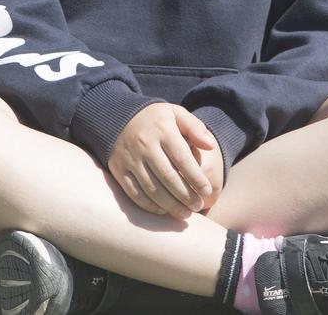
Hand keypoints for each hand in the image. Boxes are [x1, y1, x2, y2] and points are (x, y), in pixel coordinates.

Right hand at [107, 103, 220, 219]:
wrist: (116, 116)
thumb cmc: (155, 119)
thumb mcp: (176, 114)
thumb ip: (195, 128)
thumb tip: (210, 146)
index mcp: (163, 130)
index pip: (182, 159)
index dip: (196, 178)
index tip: (207, 191)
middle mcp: (145, 145)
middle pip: (168, 177)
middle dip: (186, 196)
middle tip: (198, 206)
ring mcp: (130, 159)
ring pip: (152, 189)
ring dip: (170, 205)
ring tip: (185, 213)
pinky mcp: (118, 170)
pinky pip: (134, 193)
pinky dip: (150, 206)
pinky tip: (163, 211)